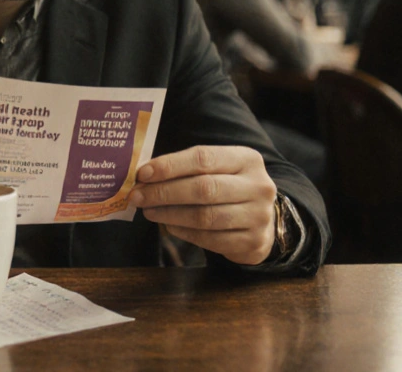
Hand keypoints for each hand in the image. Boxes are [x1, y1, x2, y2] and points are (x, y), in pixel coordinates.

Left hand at [129, 146, 276, 265]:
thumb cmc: (230, 189)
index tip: (143, 173)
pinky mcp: (252, 242)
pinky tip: (168, 226)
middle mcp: (258, 186)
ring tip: (148, 211)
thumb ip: (187, 169)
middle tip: (137, 196)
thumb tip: (145, 175)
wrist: (265, 221)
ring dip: (169, 214)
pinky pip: (209, 239)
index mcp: (247, 159)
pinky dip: (184, 232)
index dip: (170, 166)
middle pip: (203, 188)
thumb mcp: (219, 170)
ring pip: (205, 216)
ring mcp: (258, 216)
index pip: (203, 158)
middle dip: (164, 192)